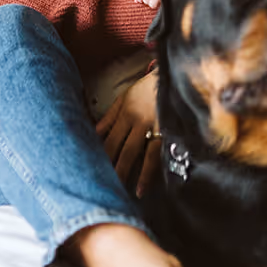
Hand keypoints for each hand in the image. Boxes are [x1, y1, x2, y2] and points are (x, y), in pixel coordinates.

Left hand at [95, 69, 161, 196]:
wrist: (172, 74)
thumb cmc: (146, 88)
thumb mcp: (125, 97)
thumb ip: (110, 116)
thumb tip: (93, 133)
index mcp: (125, 112)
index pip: (109, 139)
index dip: (102, 157)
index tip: (94, 172)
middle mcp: (138, 120)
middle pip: (123, 149)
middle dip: (115, 169)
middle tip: (108, 189)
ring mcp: (155, 125)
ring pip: (141, 153)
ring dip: (136, 174)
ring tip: (133, 192)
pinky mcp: (170, 129)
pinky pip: (160, 152)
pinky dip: (154, 170)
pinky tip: (149, 184)